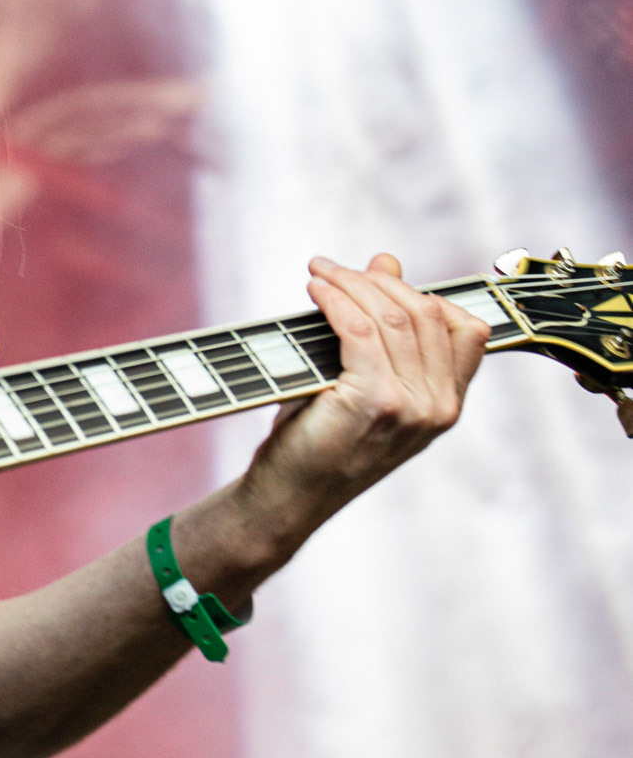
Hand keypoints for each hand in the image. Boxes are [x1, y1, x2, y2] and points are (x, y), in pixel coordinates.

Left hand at [238, 252, 489, 559]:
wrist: (289, 497)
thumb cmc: (321, 438)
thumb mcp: (363, 379)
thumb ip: (383, 327)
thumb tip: (386, 260)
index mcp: (446, 404)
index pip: (467, 329)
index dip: (425, 293)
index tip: (380, 278)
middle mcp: (438, 407)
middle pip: (426, 312)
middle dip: (378, 280)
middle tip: (335, 269)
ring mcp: (411, 407)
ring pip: (391, 316)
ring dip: (350, 283)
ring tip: (318, 274)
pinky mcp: (373, 402)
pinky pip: (360, 330)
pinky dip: (336, 301)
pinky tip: (316, 291)